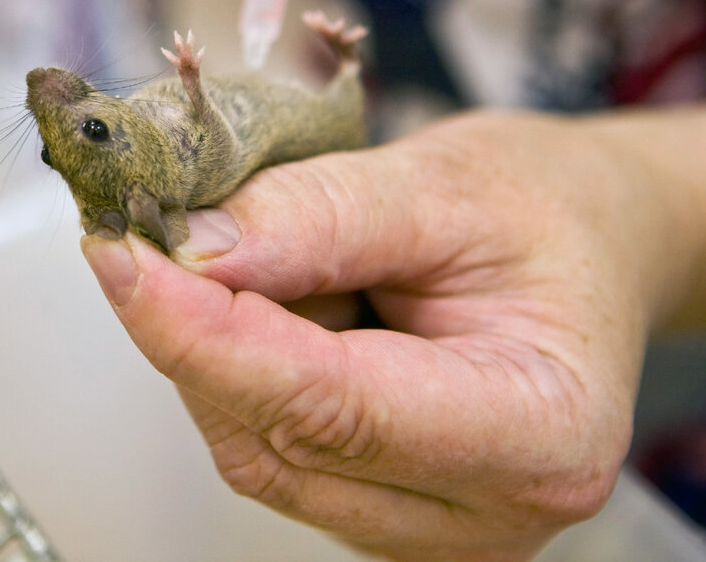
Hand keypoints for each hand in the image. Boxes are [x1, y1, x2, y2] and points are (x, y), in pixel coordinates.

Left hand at [81, 109, 705, 560]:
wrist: (585, 243)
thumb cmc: (545, 212)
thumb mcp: (446, 182)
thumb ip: (318, 216)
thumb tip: (191, 247)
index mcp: (537, 433)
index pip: (332, 406)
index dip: (205, 333)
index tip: (120, 256)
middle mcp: (480, 511)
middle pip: (278, 439)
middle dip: (196, 330)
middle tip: (158, 226)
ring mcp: (425, 524)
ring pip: (255, 448)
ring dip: (217, 344)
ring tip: (269, 257)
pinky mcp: (377, 505)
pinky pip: (265, 442)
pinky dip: (237, 364)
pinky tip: (273, 303)